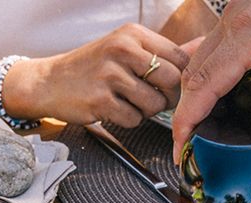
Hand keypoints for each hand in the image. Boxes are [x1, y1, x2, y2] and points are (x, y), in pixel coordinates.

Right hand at [7, 24, 190, 127]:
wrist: (49, 82)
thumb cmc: (93, 68)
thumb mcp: (124, 49)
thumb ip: (159, 53)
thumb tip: (200, 51)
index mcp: (133, 35)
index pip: (181, 57)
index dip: (181, 78)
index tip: (169, 85)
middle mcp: (122, 50)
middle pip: (173, 81)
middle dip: (167, 97)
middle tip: (150, 97)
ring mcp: (110, 75)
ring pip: (156, 104)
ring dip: (146, 111)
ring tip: (127, 101)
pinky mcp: (101, 100)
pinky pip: (135, 119)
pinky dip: (129, 120)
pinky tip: (113, 109)